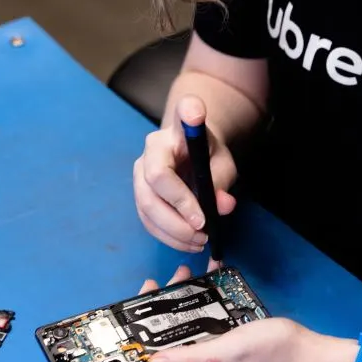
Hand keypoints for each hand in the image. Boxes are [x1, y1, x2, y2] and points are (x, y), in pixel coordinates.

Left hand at [121, 265, 314, 361]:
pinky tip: (200, 281)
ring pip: (174, 331)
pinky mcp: (219, 342)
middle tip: (150, 287)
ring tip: (178, 276)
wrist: (302, 353)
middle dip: (144, 319)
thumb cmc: (268, 355)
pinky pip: (196, 321)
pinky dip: (192, 301)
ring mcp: (205, 355)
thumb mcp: (226, 356)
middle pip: (153, 349)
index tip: (107, 338)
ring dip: (169, 304)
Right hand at [133, 95, 237, 257]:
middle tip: (202, 230)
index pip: (177, 123)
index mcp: (174, 133)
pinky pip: (147, 220)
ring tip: (200, 241)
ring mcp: (140, 173)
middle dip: (178, 213)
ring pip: (146, 207)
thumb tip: (222, 206)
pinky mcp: (139, 194)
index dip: (186, 121)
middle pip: (154, 184)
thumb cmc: (207, 154)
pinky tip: (188, 242)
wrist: (189, 152)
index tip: (195, 118)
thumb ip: (221, 180)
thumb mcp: (222, 161)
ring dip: (173, 231)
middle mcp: (150, 150)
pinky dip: (168, 236)